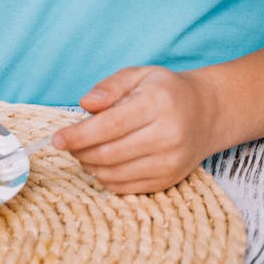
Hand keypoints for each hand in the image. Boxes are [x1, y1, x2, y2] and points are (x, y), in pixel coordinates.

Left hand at [52, 66, 219, 194]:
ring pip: (113, 174)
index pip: (108, 126)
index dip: (77, 135)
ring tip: (87, 151)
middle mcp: (168, 134)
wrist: (207, 113)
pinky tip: (105, 163)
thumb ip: (110, 86)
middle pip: (108, 153)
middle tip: (70, 144)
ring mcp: (170, 161)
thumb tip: (86, 104)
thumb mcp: (140, 75)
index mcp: (158, 103)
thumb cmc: (166, 91)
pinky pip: (125, 187)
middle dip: (80, 151)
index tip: (57, 139)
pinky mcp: (168, 179)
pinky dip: (106, 178)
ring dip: (90, 166)